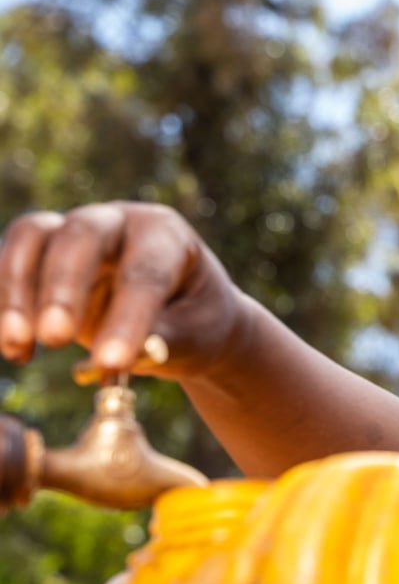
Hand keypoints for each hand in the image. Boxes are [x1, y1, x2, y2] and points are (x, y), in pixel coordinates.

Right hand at [0, 202, 244, 377]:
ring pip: (32, 238)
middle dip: (63, 288)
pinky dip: (4, 302)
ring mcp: (75, 230)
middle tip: (56, 339)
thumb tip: (116, 359)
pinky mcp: (43, 251)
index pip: (145, 271)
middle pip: (82, 236)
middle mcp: (118, 222)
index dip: (127, 317)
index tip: (112, 361)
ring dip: (18, 293)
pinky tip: (14, 349)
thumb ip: (163, 344)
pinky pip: (11, 261)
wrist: (182, 314)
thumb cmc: (194, 322)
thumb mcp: (195, 337)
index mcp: (166, 236)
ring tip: (19, 346)